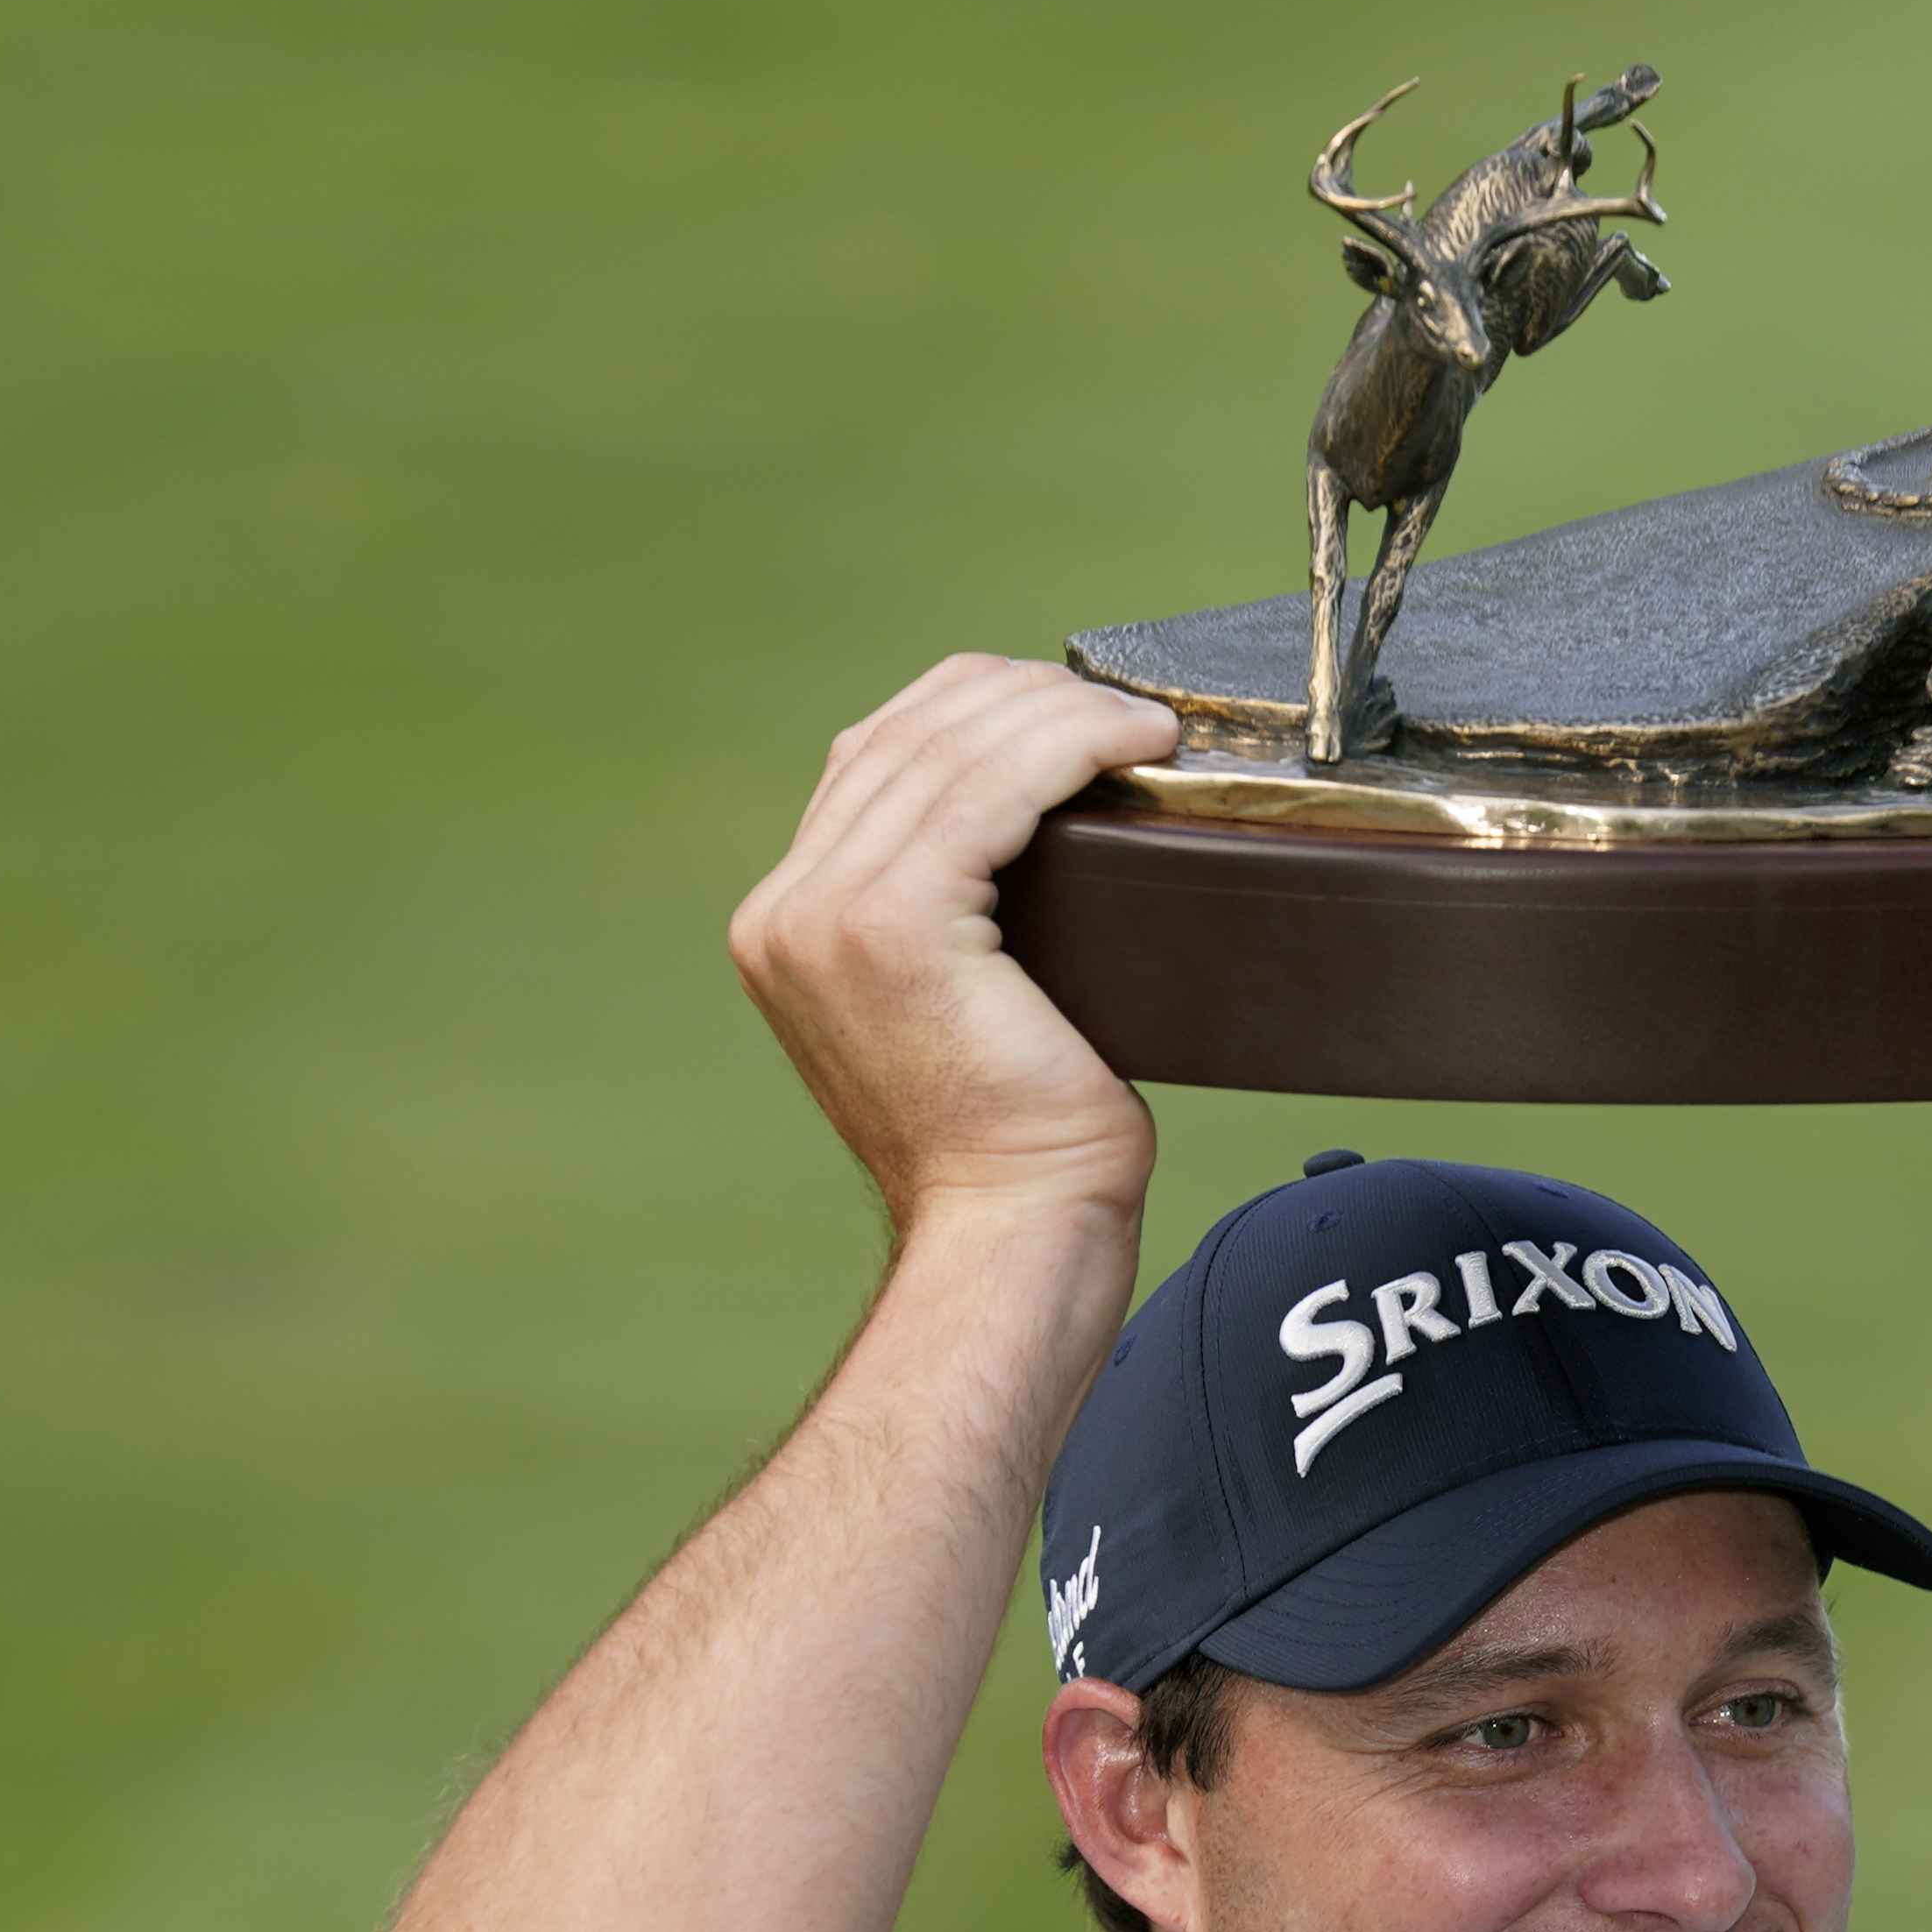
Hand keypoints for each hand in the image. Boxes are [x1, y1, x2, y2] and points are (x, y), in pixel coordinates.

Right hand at [726, 656, 1183, 1234]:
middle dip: (1026, 696)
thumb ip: (961, 923)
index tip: (1077, 712)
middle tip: (1129, 712)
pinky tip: (1135, 746)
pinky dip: (1069, 747)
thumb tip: (1037, 838)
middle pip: (906, 732)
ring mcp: (824, 915)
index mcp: (786, 924)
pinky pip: (990, 789)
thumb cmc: (1023, 1145)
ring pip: (951, 748)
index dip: (981, 708)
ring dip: (1061, 711)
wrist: (1013, 1235)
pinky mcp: (890, 926)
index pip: (876, 756)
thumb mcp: (967, 1010)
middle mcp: (784, 911)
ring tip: (1147, 725)